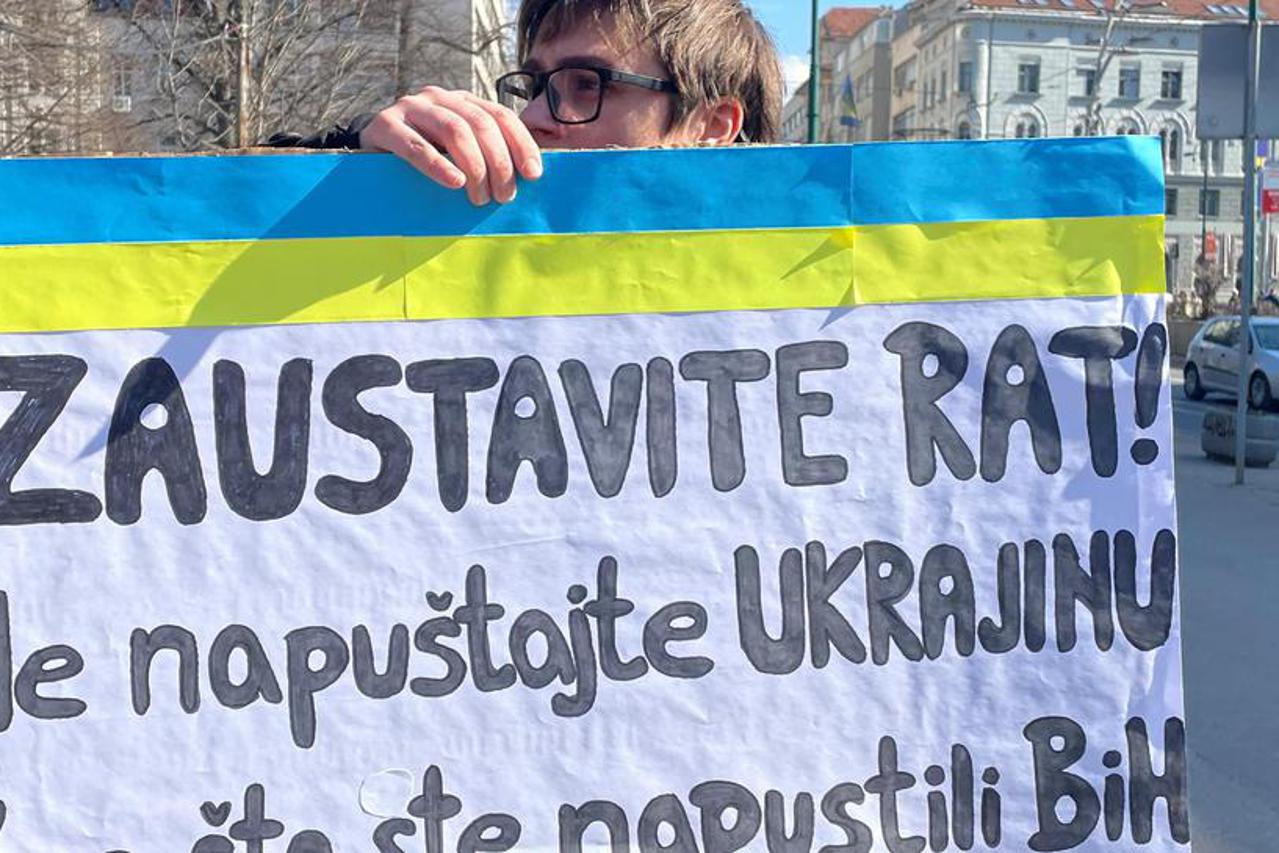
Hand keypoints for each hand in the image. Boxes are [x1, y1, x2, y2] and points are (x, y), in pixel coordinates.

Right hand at [359, 86, 542, 205]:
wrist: (369, 152)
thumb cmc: (424, 158)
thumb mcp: (457, 152)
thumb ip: (486, 154)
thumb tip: (528, 178)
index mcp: (462, 101)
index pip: (500, 115)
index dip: (521, 143)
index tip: (534, 174)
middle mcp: (439, 98)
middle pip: (480, 124)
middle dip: (499, 163)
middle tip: (503, 197)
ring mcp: (410, 108)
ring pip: (454, 130)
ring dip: (474, 167)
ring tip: (480, 198)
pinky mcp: (384, 125)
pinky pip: (415, 146)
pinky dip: (437, 166)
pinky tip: (454, 182)